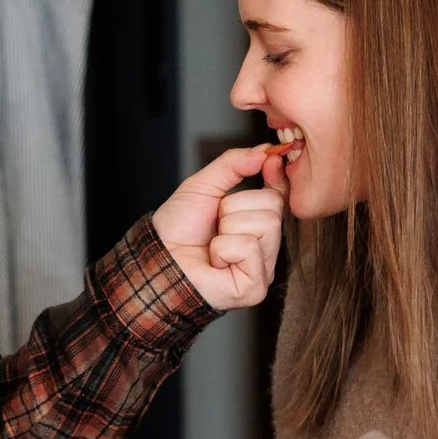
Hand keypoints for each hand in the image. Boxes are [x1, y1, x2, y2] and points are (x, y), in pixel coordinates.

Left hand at [153, 143, 289, 309]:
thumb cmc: (177, 229)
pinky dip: (223, 249)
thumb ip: (233, 164)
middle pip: (273, 206)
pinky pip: (250, 248)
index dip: (277, 176)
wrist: (157, 258)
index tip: (271, 160)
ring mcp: (262, 270)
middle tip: (215, 226)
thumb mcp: (204, 186)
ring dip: (227, 228)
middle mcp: (265, 248)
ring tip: (212, 245)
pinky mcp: (255, 288)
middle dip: (234, 208)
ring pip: (265, 224)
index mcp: (256, 225)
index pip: (280, 196)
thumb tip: (266, 150)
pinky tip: (214, 262)